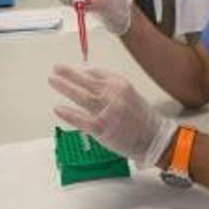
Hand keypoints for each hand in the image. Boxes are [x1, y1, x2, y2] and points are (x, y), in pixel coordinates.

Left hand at [48, 65, 176, 166]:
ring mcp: (106, 112)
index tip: (77, 71)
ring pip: (81, 96)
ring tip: (53, 80)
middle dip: (69, 74)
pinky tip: (58, 108)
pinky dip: (68, 113)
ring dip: (65, 87)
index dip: (84, 72)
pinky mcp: (101, 128)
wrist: (155, 139)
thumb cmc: (145, 120)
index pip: (98, 73)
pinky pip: (80, 119)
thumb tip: (93, 79)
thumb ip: (113, 88)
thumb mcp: (131, 95)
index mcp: (121, 85)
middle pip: (86, 81)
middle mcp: (113, 96)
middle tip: (57, 68)